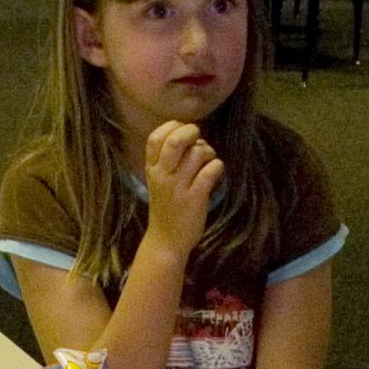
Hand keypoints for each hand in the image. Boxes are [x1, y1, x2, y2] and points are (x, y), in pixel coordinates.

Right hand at [142, 121, 222, 260]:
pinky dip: (217, 166)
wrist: (166, 241)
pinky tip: (214, 173)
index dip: (172, 127)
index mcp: (151, 169)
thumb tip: (190, 135)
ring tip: (208, 162)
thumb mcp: (157, 182)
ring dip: (209, 152)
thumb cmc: (166, 208)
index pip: (155, 138)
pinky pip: (210, 170)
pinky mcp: (194, 198)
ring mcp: (178, 187)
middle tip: (198, 140)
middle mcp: (162, 176)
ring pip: (198, 153)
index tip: (183, 132)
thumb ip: (166, 159)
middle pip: (175, 141)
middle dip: (192, 132)